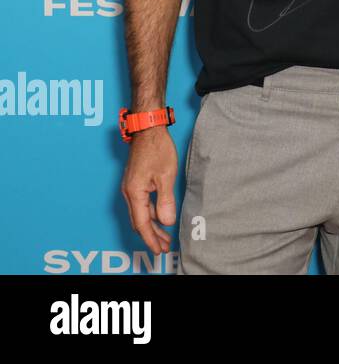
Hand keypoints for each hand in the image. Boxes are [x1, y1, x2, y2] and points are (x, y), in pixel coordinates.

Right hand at [121, 125, 177, 254]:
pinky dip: (152, 214)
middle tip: (164, 248)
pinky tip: (162, 217)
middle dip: (152, 237)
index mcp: (135, 193)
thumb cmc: (157, 149)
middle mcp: (129, 193)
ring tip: (165, 237)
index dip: (151, 239)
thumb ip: (165, 200)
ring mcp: (132, 188)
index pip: (142, 224)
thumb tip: (166, 222)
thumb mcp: (166, 175)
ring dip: (153, 226)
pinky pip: (142, 204)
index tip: (159, 251)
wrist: (148, 130)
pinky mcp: (136, 183)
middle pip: (140, 222)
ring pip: (141, 214)